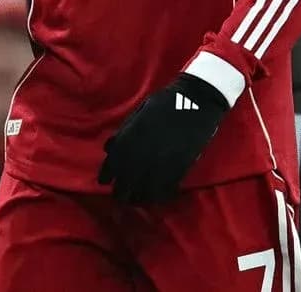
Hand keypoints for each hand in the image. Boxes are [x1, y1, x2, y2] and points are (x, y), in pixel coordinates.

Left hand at [98, 72, 229, 203]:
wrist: (196, 100)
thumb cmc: (165, 102)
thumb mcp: (139, 112)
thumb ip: (124, 132)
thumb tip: (109, 149)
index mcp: (131, 137)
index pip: (113, 163)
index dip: (106, 175)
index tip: (103, 182)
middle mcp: (143, 152)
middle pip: (126, 181)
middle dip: (121, 191)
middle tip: (119, 197)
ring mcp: (162, 161)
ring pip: (145, 188)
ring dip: (139, 196)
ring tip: (135, 200)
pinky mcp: (179, 167)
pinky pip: (166, 187)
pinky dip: (159, 195)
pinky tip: (156, 197)